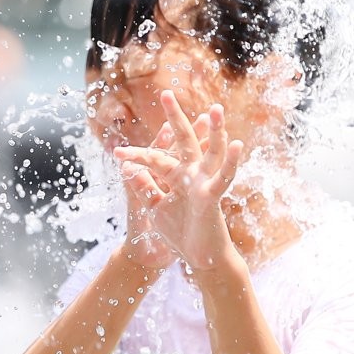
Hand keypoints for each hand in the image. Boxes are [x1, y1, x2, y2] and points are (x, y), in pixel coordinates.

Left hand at [114, 90, 242, 271]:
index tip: (116, 151)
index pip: (155, 157)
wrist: (196, 260)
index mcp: (176, 177)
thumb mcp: (155, 209)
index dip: (136, 154)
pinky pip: (224, 177)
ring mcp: (204, 184)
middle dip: (175, 118)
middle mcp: (191, 175)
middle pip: (183, 141)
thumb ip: (144, 189)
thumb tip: (128, 169)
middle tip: (167, 94)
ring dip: (214, 131)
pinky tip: (236, 144)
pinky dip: (230, 162)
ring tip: (215, 110)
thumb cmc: (179, 235)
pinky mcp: (212, 197)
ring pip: (210, 152)